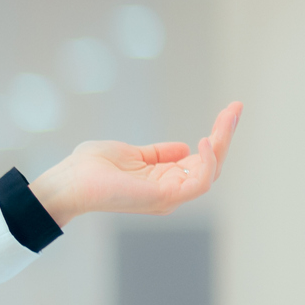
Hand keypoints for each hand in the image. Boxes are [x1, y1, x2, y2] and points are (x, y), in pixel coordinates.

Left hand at [28, 102, 239, 226]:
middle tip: (236, 107)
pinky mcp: (164, 197)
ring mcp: (168, 196)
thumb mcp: (132, 154)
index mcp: (163, 181)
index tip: (231, 110)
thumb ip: (158, 153)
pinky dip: (208, 162)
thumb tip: (184, 147)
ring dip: (223, 143)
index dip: (218, 136)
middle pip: (211, 164)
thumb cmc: (90, 168)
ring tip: (227, 118)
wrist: (69, 181)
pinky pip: (200, 182)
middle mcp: (170, 191)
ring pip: (211, 171)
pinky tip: (207, 140)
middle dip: (227, 134)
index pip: (201, 161)